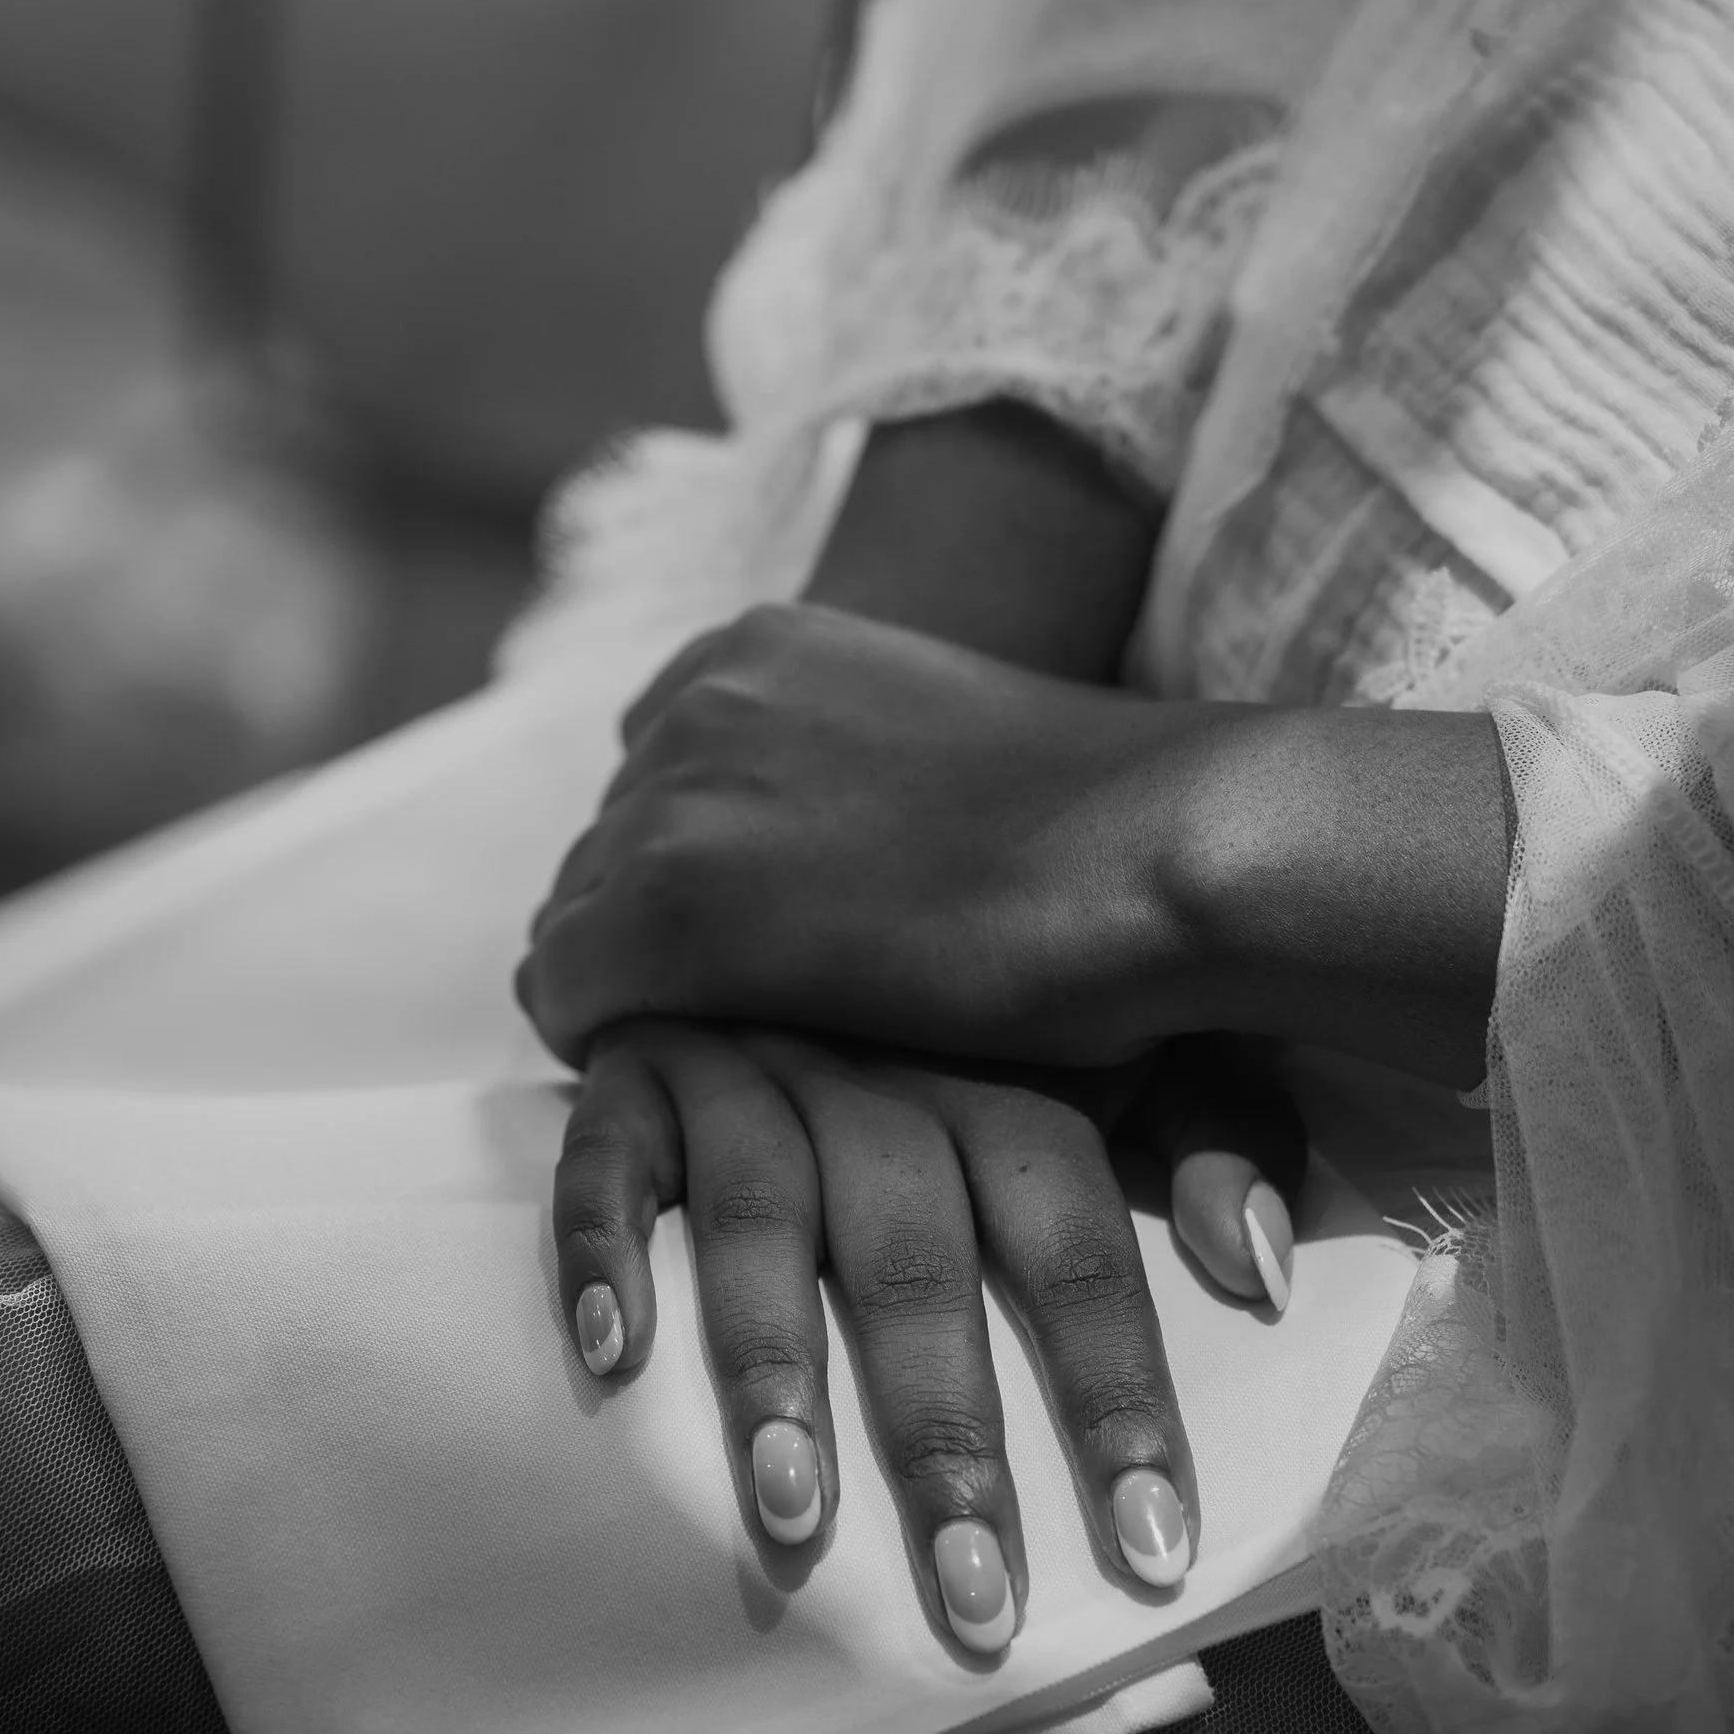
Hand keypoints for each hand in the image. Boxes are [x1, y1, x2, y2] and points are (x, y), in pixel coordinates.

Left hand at [518, 602, 1216, 1072]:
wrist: (1170, 851)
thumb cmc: (1116, 842)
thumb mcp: (950, 768)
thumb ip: (850, 797)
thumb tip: (823, 883)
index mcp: (764, 645)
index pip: (652, 768)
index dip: (697, 872)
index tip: (761, 946)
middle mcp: (697, 700)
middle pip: (603, 846)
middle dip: (660, 934)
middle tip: (753, 1023)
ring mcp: (674, 797)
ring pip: (576, 919)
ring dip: (643, 992)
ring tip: (740, 1061)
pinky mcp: (669, 909)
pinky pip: (563, 993)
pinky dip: (616, 1045)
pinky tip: (711, 1089)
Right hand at [552, 1022, 1225, 1657]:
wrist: (795, 870)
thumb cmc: (975, 1010)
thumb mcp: (1120, 1044)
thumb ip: (1210, 1136)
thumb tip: (1265, 1269)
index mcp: (1005, 1077)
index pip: (1075, 1237)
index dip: (1115, 1388)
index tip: (1150, 1547)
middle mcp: (876, 1072)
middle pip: (918, 1258)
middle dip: (946, 1436)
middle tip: (973, 1601)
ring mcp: (747, 1065)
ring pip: (761, 1217)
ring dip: (776, 1370)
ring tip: (794, 1520)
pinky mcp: (633, 1068)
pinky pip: (605, 1158)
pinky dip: (602, 1251)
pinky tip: (613, 1360)